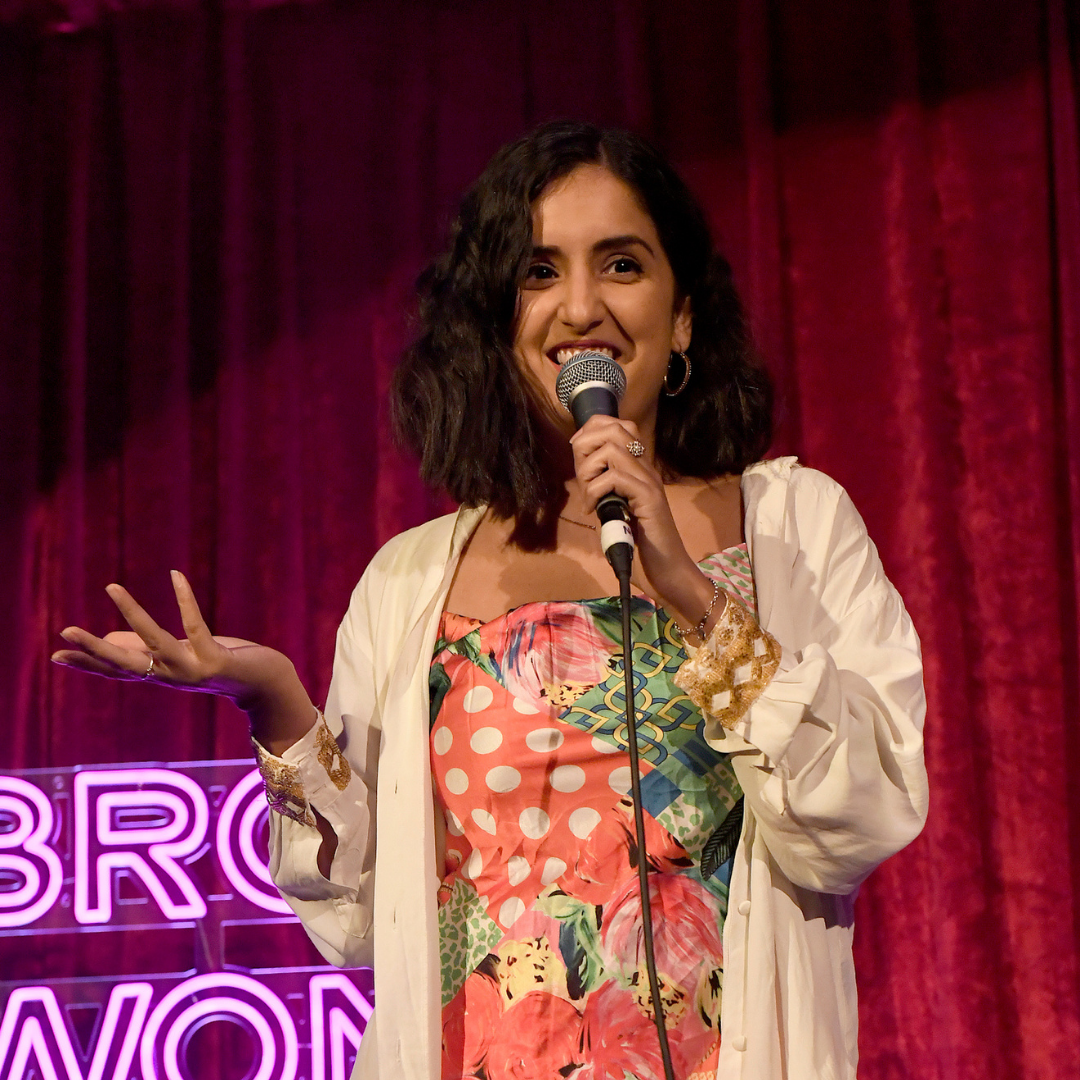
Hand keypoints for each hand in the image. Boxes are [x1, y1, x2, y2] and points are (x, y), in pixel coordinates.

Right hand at [51, 571, 315, 751]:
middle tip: (65, 632)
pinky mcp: (214, 660)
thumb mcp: (181, 654)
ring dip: (132, 614)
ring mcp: (192, 671)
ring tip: (111, 587)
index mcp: (160, 675)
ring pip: (154, 641)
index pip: (116, 671)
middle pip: (125, 664)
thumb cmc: (220, 663)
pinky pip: (196, 624)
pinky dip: (185, 599)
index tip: (55, 656)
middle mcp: (170, 677)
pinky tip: (175, 576)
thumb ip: (149, 647)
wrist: (264, 684)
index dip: (87, 664)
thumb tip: (112, 634)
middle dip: (94, 649)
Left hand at [569, 416, 720, 634]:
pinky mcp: (649, 498)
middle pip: (614, 428)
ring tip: (588, 496)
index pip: (617, 425)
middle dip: (585, 446)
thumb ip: (603, 491)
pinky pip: (615, 478)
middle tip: (581, 477)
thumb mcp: (614, 512)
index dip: (590, 431)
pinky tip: (593, 510)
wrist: (667, 573)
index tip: (577, 456)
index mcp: (639, 469)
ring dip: (589, 471)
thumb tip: (581, 477)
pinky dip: (595, 491)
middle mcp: (646, 469)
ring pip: (612, 449)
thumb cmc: (640, 547)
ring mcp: (649, 482)